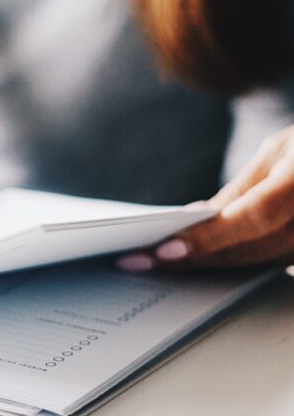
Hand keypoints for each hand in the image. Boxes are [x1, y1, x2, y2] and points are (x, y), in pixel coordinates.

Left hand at [117, 126, 293, 272]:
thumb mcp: (281, 150)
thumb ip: (243, 188)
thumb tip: (199, 217)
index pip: (254, 217)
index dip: (209, 237)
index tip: (165, 251)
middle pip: (250, 250)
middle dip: (192, 258)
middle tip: (137, 261)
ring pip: (258, 263)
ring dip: (207, 266)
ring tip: (154, 264)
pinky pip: (273, 265)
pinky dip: (234, 263)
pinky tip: (198, 262)